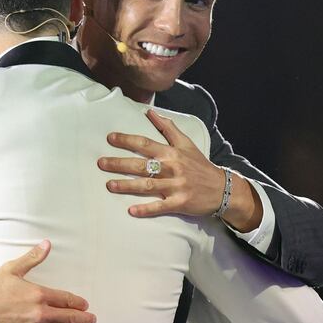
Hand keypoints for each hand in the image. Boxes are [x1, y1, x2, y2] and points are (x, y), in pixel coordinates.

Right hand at [0, 240, 95, 322]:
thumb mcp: (11, 269)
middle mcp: (39, 313)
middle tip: (92, 321)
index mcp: (38, 294)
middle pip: (67, 317)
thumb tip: (47, 243)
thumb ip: (32, 258)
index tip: (85, 306)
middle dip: (82, 320)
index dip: (77, 303)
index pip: (65, 299)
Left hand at [97, 110, 260, 231]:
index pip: (145, 144)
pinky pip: (160, 206)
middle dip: (119, 164)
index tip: (110, 138)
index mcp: (171, 153)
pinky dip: (146, 209)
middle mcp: (172, 168)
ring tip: (109, 185)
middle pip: (141, 165)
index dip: (127, 140)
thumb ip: (168, 128)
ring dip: (127, 186)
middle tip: (101, 163)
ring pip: (147, 185)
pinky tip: (130, 211)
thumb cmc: (200, 165)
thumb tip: (150, 112)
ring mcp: (175, 186)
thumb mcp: (186, 143)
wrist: (222, 188)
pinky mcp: (179, 203)